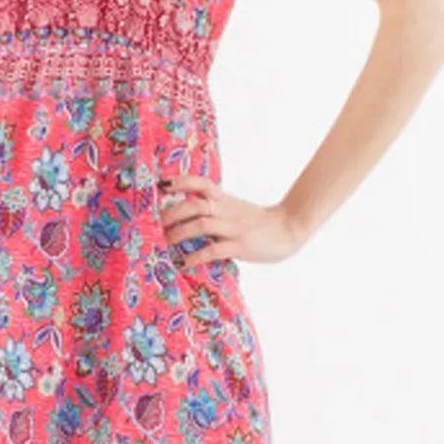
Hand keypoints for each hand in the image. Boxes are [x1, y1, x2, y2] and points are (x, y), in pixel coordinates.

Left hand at [157, 174, 304, 268]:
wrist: (288, 228)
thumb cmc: (257, 222)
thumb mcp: (233, 208)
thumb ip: (214, 208)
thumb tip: (185, 214)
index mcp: (223, 199)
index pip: (200, 183)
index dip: (181, 181)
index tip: (161, 184)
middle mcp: (225, 210)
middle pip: (193, 204)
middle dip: (171, 213)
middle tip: (155, 224)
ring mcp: (233, 228)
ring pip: (201, 224)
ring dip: (179, 233)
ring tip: (165, 242)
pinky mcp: (240, 246)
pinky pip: (214, 249)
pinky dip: (197, 256)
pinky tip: (184, 262)